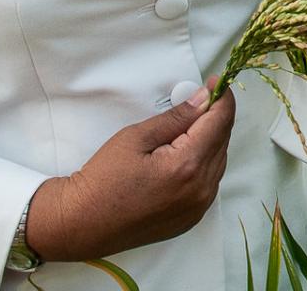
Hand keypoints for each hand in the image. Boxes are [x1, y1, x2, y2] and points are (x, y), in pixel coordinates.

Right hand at [23, 77, 235, 260]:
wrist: (84, 223)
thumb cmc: (103, 179)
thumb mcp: (136, 137)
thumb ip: (176, 117)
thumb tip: (203, 99)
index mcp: (187, 166)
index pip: (220, 122)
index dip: (221, 98)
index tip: (215, 82)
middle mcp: (200, 189)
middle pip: (223, 141)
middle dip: (215, 117)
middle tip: (198, 100)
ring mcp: (198, 207)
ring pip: (218, 162)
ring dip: (210, 140)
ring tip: (188, 127)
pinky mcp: (192, 217)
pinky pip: (210, 182)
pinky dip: (204, 163)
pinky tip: (185, 154)